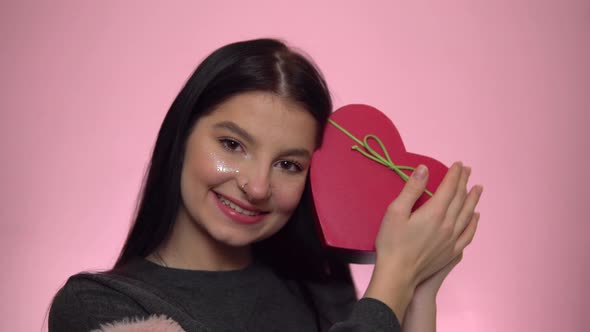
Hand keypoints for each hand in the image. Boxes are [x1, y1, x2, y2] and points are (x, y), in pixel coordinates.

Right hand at [364, 162, 482, 321]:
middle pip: (460, 199)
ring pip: (467, 215)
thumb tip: (424, 169)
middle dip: (464, 182)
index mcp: (435, 212)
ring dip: (473, 200)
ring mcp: (452, 240)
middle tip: (468, 170)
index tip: (459, 164)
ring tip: (478, 189)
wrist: (398, 274)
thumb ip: (411, 189)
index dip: (454, 175)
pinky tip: (475, 217)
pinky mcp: (451, 252)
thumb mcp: (395, 211)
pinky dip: (473, 223)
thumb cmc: (392, 243)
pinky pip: (468, 234)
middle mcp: (448, 224)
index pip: (449, 188)